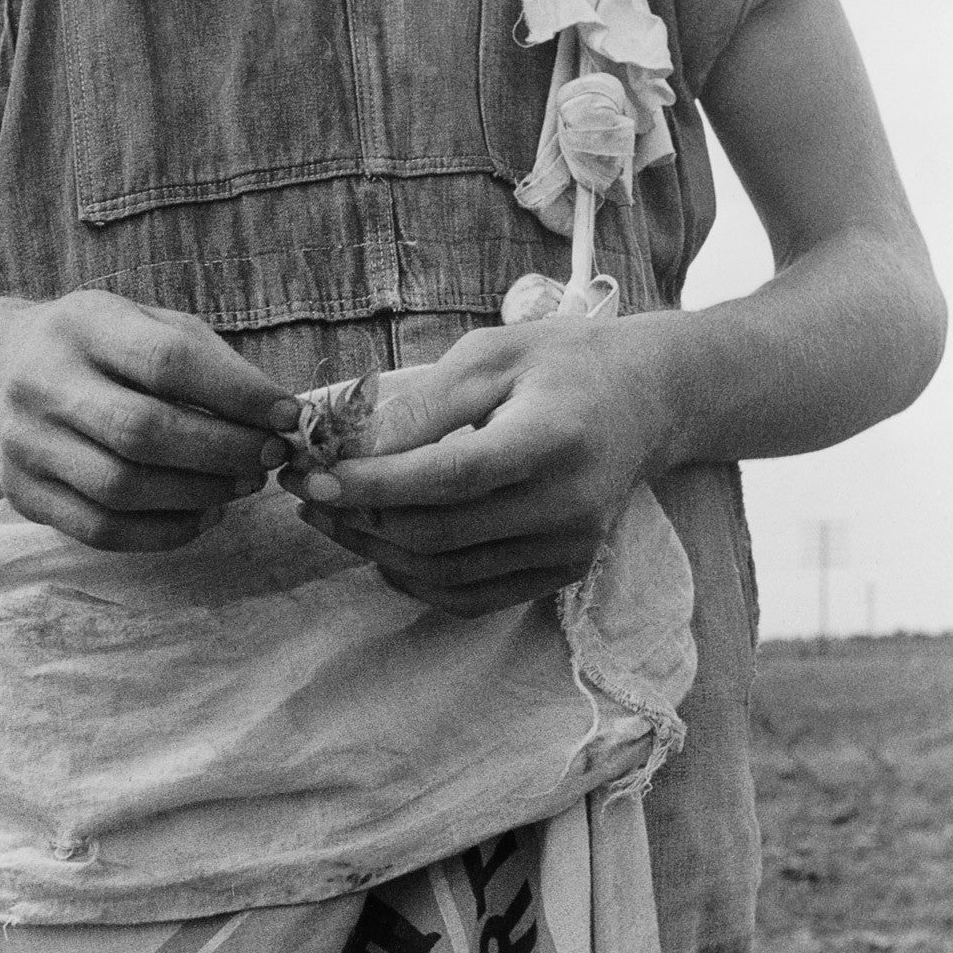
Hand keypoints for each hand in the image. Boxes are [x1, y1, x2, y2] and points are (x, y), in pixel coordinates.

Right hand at [0, 292, 300, 550]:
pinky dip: (167, 531)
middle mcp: (43, 382)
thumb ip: (210, 363)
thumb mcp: (146, 326)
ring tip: (241, 484)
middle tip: (268, 458)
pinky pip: (104, 530)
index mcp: (82, 324)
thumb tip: (279, 415)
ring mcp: (28, 444)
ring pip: (124, 489)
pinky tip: (203, 514)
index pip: (168, 361)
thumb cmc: (101, 352)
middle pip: (143, 432)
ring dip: (200, 494)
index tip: (288, 414)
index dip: (237, 394)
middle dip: (223, 451)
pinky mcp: (26, 495)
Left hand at [277, 317, 678, 614]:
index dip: (374, 484)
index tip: (312, 477)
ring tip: (328, 517)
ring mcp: (568, 547)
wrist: (647, 401)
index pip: (449, 477)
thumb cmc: (560, 364)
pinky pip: (471, 596)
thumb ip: (423, 405)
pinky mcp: (562, 571)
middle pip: (438, 533)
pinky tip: (378, 549)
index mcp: (552, 438)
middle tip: (305, 492)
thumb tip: (349, 448)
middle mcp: (567, 505)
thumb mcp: (491, 355)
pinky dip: (415, 581)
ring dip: (374, 549)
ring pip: (446, 572)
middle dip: (358, 517)